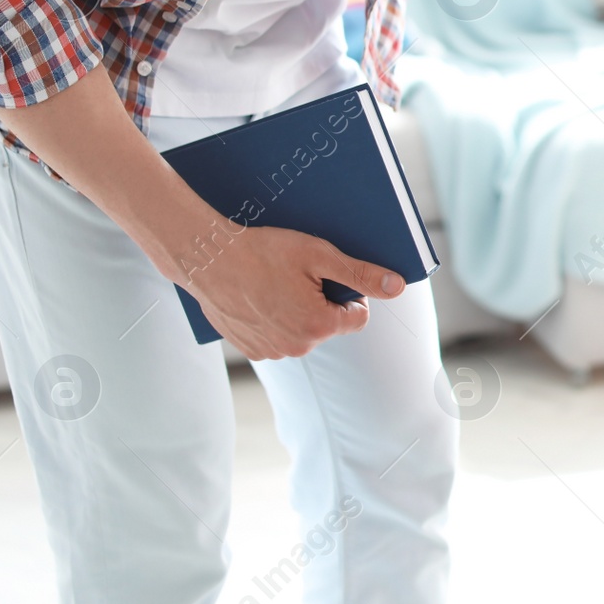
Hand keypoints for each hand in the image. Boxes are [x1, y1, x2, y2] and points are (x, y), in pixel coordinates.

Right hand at [179, 224, 405, 359]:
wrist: (207, 258)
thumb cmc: (262, 251)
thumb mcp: (318, 255)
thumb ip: (361, 274)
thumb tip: (397, 287)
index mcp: (320, 325)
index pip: (358, 316)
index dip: (349, 293)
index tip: (327, 276)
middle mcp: (298, 347)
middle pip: (330, 325)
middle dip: (322, 302)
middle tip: (296, 276)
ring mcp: (272, 351)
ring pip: (303, 332)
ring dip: (298, 311)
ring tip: (274, 285)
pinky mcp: (251, 350)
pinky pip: (277, 338)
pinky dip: (274, 320)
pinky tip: (259, 297)